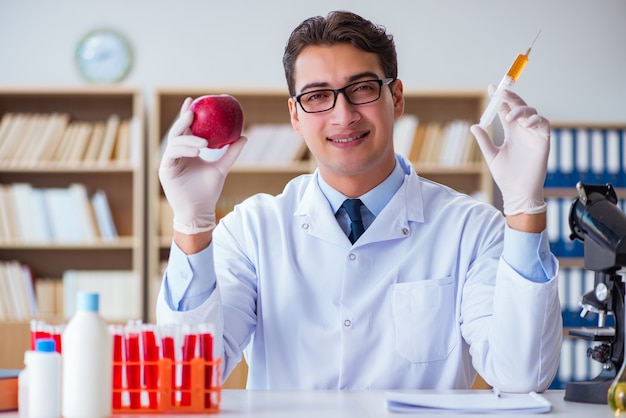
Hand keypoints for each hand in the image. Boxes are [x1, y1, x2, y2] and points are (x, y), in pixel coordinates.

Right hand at [159, 98, 245, 233]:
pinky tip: (196, 150)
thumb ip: (230, 153)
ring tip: (203, 143)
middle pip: (177, 132)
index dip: (186, 114)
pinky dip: (183, 150)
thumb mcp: (221, 168)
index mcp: (186, 151)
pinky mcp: (165, 170)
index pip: (185, 129)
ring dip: (188, 139)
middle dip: (183, 121)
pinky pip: (172, 155)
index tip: (193, 101)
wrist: (200, 210)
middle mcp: (176, 154)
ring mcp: (169, 162)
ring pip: (174, 142)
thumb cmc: (208, 191)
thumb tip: (244, 137)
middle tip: (192, 113)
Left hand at [470, 87, 549, 215]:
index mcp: (511, 133)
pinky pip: (544, 123)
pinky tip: (525, 123)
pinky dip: (535, 119)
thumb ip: (484, 141)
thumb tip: (474, 125)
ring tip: (509, 117)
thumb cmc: (506, 177)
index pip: (505, 111)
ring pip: (531, 112)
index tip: (491, 89)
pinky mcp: (543, 141)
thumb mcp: (491, 156)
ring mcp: (533, 135)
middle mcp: (522, 131)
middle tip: (501, 93)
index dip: (500, 100)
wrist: (518, 193)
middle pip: (519, 107)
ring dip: (521, 110)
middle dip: (511, 98)